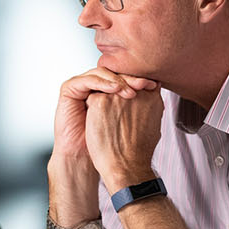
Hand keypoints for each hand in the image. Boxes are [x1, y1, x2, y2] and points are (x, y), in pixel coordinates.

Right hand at [51, 67, 156, 222]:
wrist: (88, 158)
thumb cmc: (111, 144)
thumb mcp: (130, 119)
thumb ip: (141, 103)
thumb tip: (159, 86)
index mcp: (108, 90)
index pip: (123, 75)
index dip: (138, 78)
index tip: (153, 85)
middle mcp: (95, 85)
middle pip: (113, 71)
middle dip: (130, 77)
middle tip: (144, 84)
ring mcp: (81, 86)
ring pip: (101, 72)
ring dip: (117, 80)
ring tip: (129, 90)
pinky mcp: (69, 89)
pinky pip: (86, 80)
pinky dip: (101, 82)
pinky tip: (114, 90)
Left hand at [84, 81, 163, 190]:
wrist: (126, 166)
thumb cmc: (139, 152)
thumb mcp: (155, 126)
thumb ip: (150, 108)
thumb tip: (148, 100)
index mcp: (152, 97)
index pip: (139, 82)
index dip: (132, 90)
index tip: (129, 105)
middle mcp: (136, 92)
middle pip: (121, 82)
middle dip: (117, 94)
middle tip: (116, 116)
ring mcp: (117, 95)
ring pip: (106, 89)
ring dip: (105, 101)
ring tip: (107, 121)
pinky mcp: (100, 101)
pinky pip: (93, 96)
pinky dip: (92, 108)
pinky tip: (97, 122)